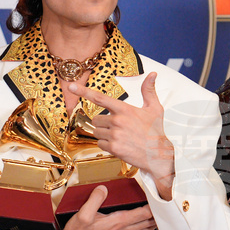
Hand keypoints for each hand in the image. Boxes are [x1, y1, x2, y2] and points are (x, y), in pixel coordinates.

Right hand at [50, 185, 157, 229]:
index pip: (142, 213)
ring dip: (154, 224)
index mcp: (118, 221)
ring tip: (164, 219)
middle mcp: (122, 229)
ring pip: (144, 229)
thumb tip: (103, 188)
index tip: (161, 198)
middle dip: (158, 215)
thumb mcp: (83, 214)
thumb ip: (94, 200)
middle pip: (147, 221)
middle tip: (168, 207)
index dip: (153, 206)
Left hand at [69, 73, 174, 199]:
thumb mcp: (154, 108)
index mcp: (124, 109)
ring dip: (105, 135)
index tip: (71, 86)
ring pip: (97, 132)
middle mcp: (117, 120)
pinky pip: (100, 144)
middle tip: (118, 128)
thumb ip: (149, 90)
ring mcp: (114, 135)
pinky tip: (120, 145)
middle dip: (103, 124)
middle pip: (96, 119)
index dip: (83, 91)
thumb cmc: (155, 131)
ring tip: (120, 137)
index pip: (100, 98)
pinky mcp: (113, 147)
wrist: (158, 154)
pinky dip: (107, 145)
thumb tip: (152, 74)